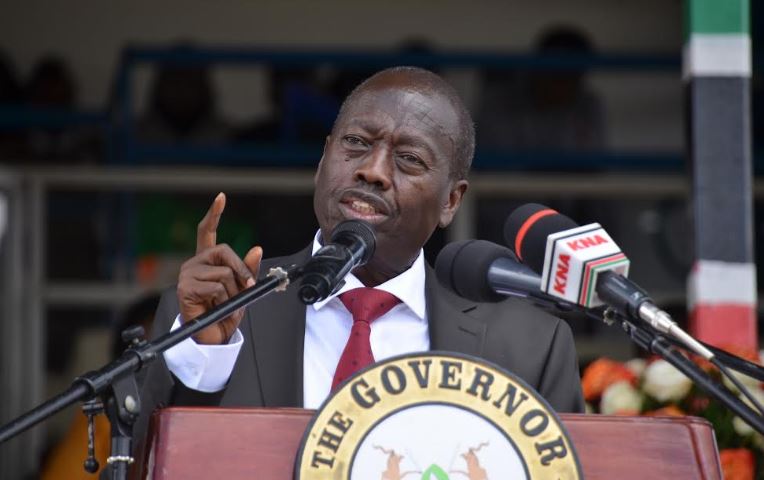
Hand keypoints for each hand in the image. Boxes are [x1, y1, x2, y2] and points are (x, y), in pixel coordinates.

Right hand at [177, 193, 262, 343]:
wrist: (213, 335)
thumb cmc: (225, 311)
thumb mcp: (242, 288)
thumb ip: (248, 269)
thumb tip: (257, 249)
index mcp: (206, 260)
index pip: (207, 231)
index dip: (214, 214)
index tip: (221, 197)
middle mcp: (194, 263)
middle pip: (224, 250)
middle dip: (241, 270)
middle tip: (246, 288)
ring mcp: (187, 274)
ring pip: (224, 272)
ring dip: (233, 291)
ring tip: (226, 303)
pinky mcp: (185, 288)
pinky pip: (217, 287)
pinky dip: (224, 300)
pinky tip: (216, 307)